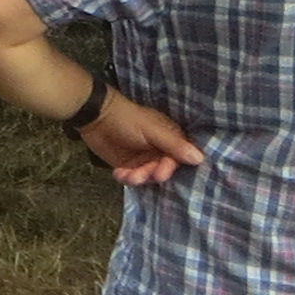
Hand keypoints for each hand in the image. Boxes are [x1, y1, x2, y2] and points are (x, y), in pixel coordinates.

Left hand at [79, 94, 203, 187]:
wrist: (95, 116)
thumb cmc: (127, 119)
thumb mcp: (152, 131)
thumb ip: (174, 145)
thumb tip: (200, 158)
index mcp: (170, 138)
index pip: (178, 159)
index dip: (169, 168)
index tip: (160, 174)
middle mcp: (159, 150)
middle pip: (162, 170)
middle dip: (151, 175)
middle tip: (140, 175)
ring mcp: (143, 158)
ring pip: (147, 176)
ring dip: (138, 178)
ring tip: (127, 175)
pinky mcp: (127, 165)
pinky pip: (132, 178)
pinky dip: (126, 178)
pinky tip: (118, 173)